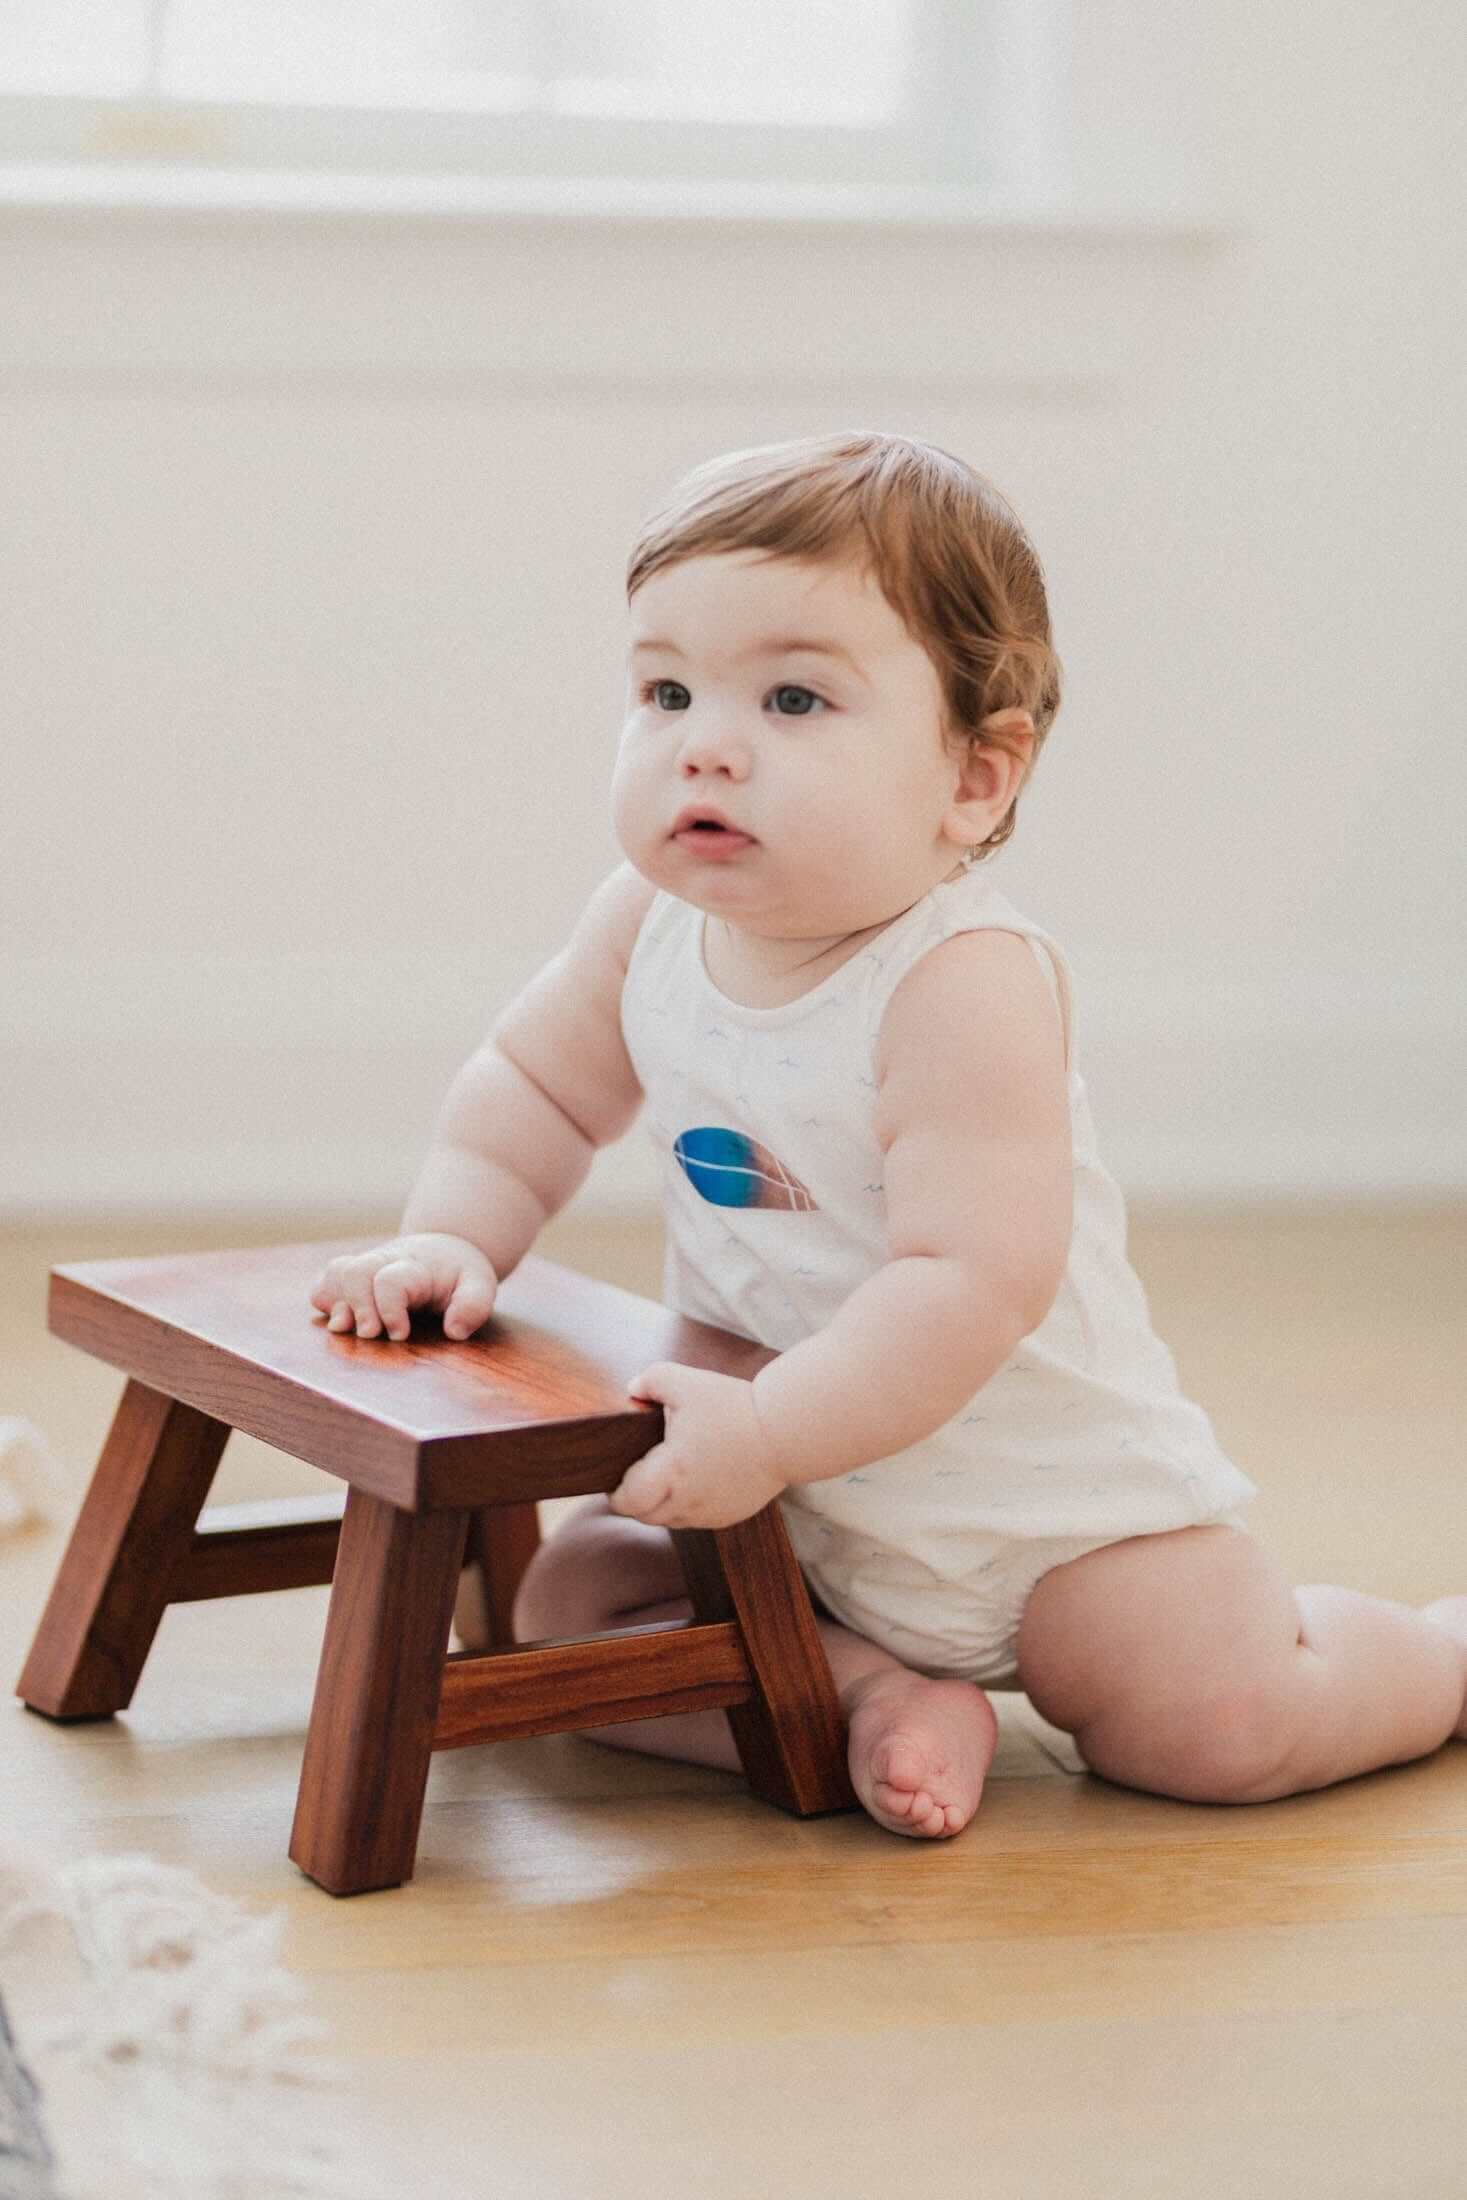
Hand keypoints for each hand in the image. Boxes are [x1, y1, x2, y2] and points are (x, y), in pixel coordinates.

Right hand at [308, 1232, 497, 1342]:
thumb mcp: (479, 1284)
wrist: (443, 1250)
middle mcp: (384, 1263)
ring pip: (335, 1273)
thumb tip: (454, 1332)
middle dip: (357, 1306)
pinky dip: (324, 1300)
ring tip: (346, 1328)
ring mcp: (366, 1269)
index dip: (389, 1309)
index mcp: (415, 1267)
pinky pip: (324, 1282)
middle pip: (355, 1272)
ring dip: (335, 1302)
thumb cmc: (459, 1274)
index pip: (390, 1280)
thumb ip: (473, 1305)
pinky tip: (339, 1319)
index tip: (400, 1335)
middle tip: (370, 1335)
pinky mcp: (351, 1280)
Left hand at [610, 1362, 785, 1529]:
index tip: (616, 1475)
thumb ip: (651, 1381)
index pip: (627, 1501)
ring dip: (662, 1503)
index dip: (616, 1491)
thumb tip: (632, 1388)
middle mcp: (687, 1501)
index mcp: (671, 1472)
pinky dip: (688, 1505)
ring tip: (668, 1474)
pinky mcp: (730, 1516)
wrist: (786, 1432)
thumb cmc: (735, 1407)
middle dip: (636, 1498)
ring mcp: (710, 1513)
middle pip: (645, 1515)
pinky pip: (696, 1519)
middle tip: (639, 1472)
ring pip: (670, 1520)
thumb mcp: (686, 1382)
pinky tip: (696, 1479)